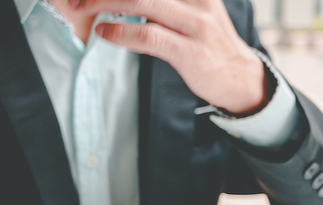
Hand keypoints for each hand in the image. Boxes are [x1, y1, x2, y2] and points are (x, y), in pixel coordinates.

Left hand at [72, 0, 266, 114]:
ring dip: (104, 2)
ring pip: (141, 2)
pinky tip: (104, 32)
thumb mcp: (193, 13)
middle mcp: (197, 0)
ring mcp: (195, 24)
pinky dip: (120, 32)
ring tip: (81, 6)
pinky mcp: (189, 51)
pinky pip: (148, 36)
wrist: (241, 79)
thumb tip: (123, 2)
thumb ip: (163, 4)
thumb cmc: (211, 46)